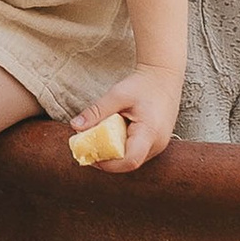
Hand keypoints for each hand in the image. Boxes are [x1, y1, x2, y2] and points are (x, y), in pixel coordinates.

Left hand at [67, 65, 181, 169]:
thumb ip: (97, 111)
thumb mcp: (117, 94)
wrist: (164, 77)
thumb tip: (75, 126)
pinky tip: (111, 137)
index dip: (108, 164)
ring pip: (132, 160)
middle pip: (129, 163)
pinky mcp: (156, 143)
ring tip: (97, 141)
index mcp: (149, 132)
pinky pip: (136, 152)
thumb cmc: (143, 84)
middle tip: (88, 148)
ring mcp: (159, 145)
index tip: (90, 155)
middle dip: (107, 160)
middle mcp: (157, 144)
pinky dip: (121, 148)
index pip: (129, 160)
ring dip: (113, 155)